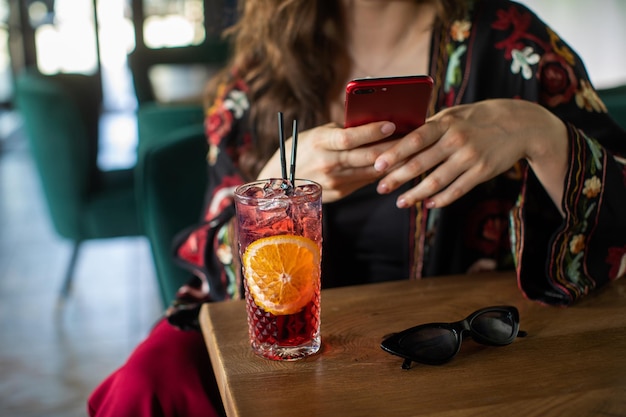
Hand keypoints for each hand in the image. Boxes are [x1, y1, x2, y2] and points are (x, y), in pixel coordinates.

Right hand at [257, 121, 397, 202]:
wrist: (283, 181)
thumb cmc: (304, 149)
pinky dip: (382, 172)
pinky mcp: (340, 193)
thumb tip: (374, 123)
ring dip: (393, 161)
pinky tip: (397, 164)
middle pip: (365, 156)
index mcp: (319, 143)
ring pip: (371, 171)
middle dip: (392, 147)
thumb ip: (343, 131)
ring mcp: (334, 182)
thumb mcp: (318, 134)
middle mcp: (327, 164)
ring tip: (411, 150)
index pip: (348, 138)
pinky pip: (366, 181)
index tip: (392, 124)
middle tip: (413, 136)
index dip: (371, 131)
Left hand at [373, 99, 567, 210]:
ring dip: (416, 194)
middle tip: (380, 188)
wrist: (520, 124)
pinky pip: (456, 190)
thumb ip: (430, 126)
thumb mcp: (454, 114)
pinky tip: (427, 204)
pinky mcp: (481, 172)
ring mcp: (469, 157)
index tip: (376, 164)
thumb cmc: (478, 118)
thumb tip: (398, 138)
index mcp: (445, 123)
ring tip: (400, 202)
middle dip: (397, 177)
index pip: (414, 139)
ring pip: (436, 181)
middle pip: (421, 163)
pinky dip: (440, 199)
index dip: (394, 153)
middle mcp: (456, 140)